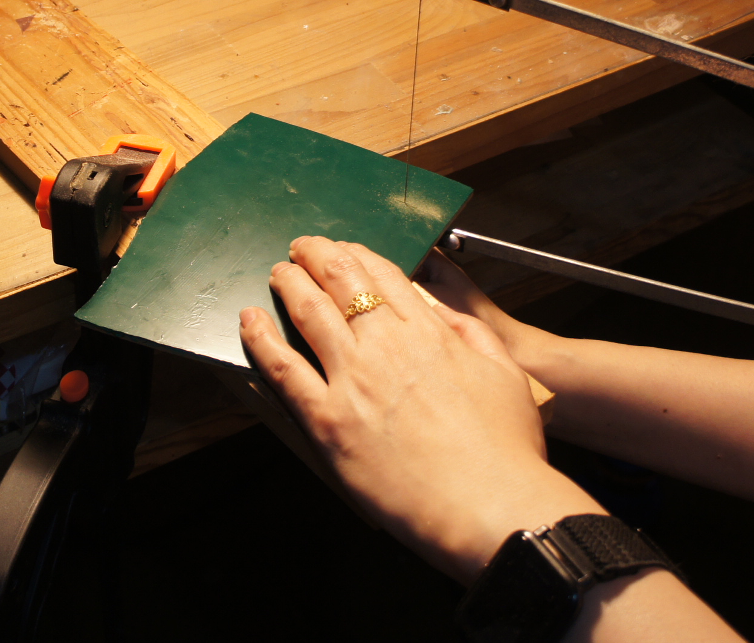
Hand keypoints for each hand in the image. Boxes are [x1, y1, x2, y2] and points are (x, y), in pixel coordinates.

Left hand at [239, 236, 602, 582]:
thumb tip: (443, 315)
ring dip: (288, 284)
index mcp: (429, 333)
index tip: (344, 249)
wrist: (488, 505)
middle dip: (317, 256)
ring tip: (277, 272)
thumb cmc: (504, 451)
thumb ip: (471, 336)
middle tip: (302, 247)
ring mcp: (353, 380)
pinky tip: (249, 320)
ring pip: (308, 314)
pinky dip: (261, 340)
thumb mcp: (504, 374)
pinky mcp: (327, 420)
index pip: (383, 276)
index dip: (357, 255)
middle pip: (341, 282)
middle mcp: (386, 347)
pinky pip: (284, 371)